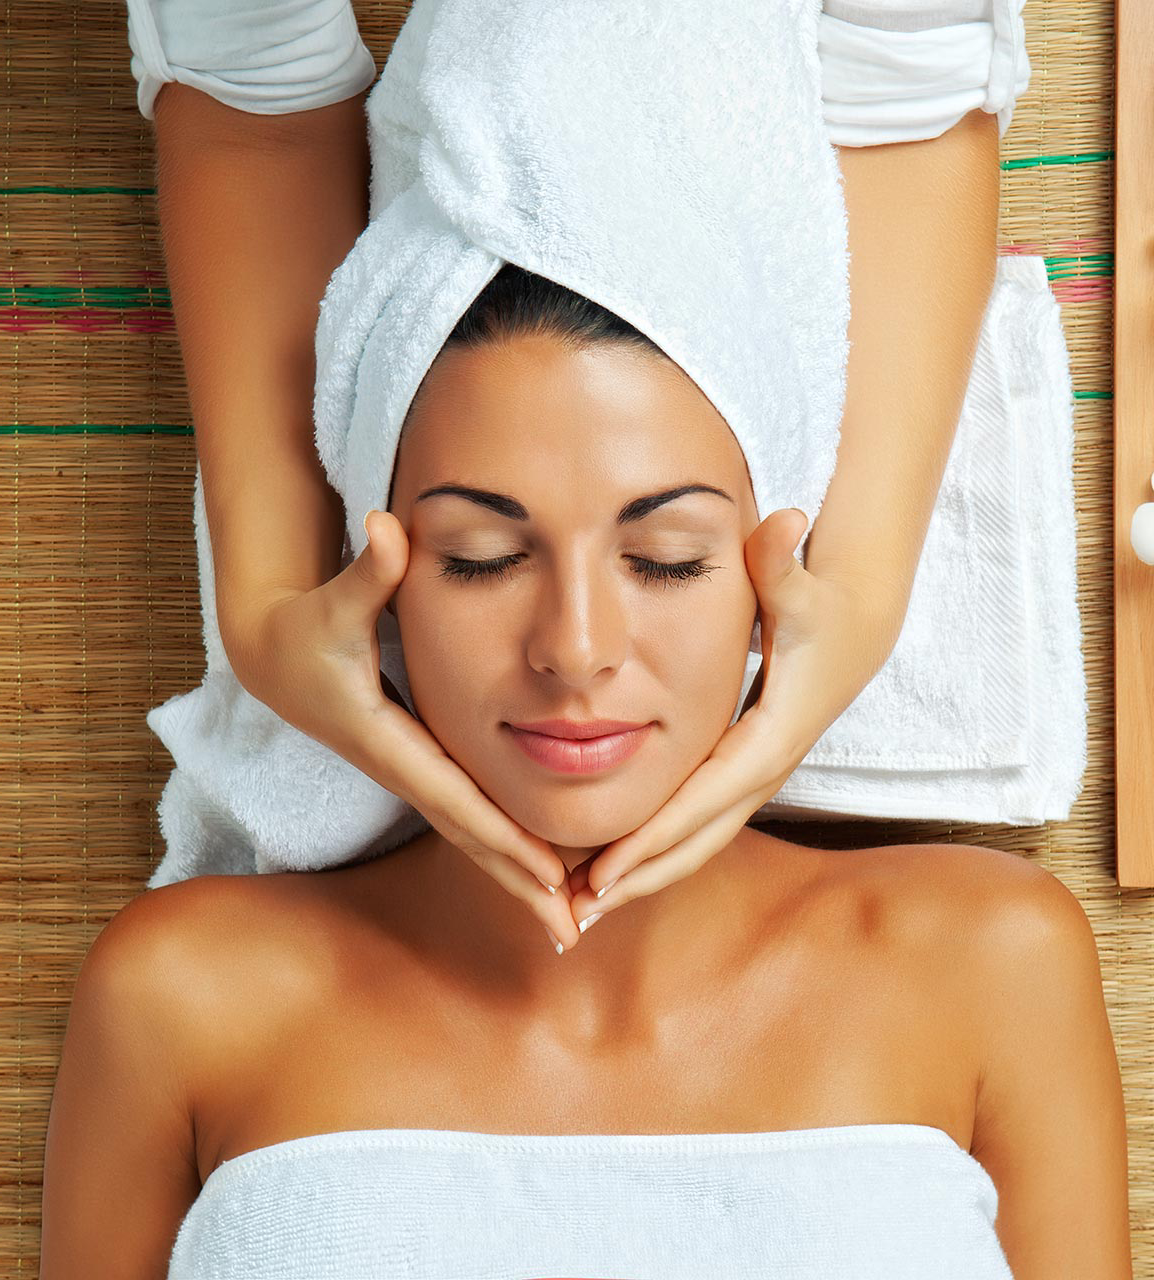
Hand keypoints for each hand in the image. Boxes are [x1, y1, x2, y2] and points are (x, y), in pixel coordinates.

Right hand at [223, 510, 581, 948]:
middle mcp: (407, 767)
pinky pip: (471, 814)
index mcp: (391, 742)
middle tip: (573, 930)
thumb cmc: (306, 629)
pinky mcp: (422, 764)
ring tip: (568, 917)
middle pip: (472, 837)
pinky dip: (505, 847)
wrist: (274, 658)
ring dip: (518, 877)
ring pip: (474, 834)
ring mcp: (416, 771)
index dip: (504, 840)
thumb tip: (386, 527)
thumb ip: (367, 572)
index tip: (548, 879)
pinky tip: (540, 868)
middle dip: (520, 884)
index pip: (459, 800)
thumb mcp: (334, 601)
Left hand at [564, 507, 904, 934]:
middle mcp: (761, 768)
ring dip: (642, 876)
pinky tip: (612, 865)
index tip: (601, 874)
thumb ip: (784, 562)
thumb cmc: (821, 605)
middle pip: (696, 841)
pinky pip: (696, 823)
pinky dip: (656, 852)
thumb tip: (787, 520)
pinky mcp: (742, 771)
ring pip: (695, 842)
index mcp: (769, 737)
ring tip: (580, 905)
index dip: (652, 840)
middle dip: (637, 879)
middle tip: (573, 916)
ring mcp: (753, 775)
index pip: (702, 801)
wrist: (856, 625)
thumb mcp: (802, 585)